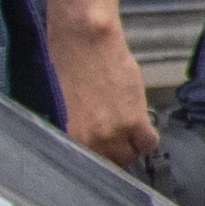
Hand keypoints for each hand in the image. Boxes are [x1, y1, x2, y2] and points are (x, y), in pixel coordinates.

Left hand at [46, 0, 160, 173]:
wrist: (84, 40)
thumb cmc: (65, 63)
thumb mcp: (56, 103)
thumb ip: (68, 129)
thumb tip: (79, 143)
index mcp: (64, 138)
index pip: (81, 165)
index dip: (90, 158)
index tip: (95, 153)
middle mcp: (88, 140)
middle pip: (106, 163)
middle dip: (108, 154)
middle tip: (109, 139)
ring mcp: (112, 133)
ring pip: (127, 156)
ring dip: (127, 146)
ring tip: (123, 132)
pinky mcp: (134, 121)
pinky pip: (148, 144)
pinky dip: (146, 138)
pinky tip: (140, 128)